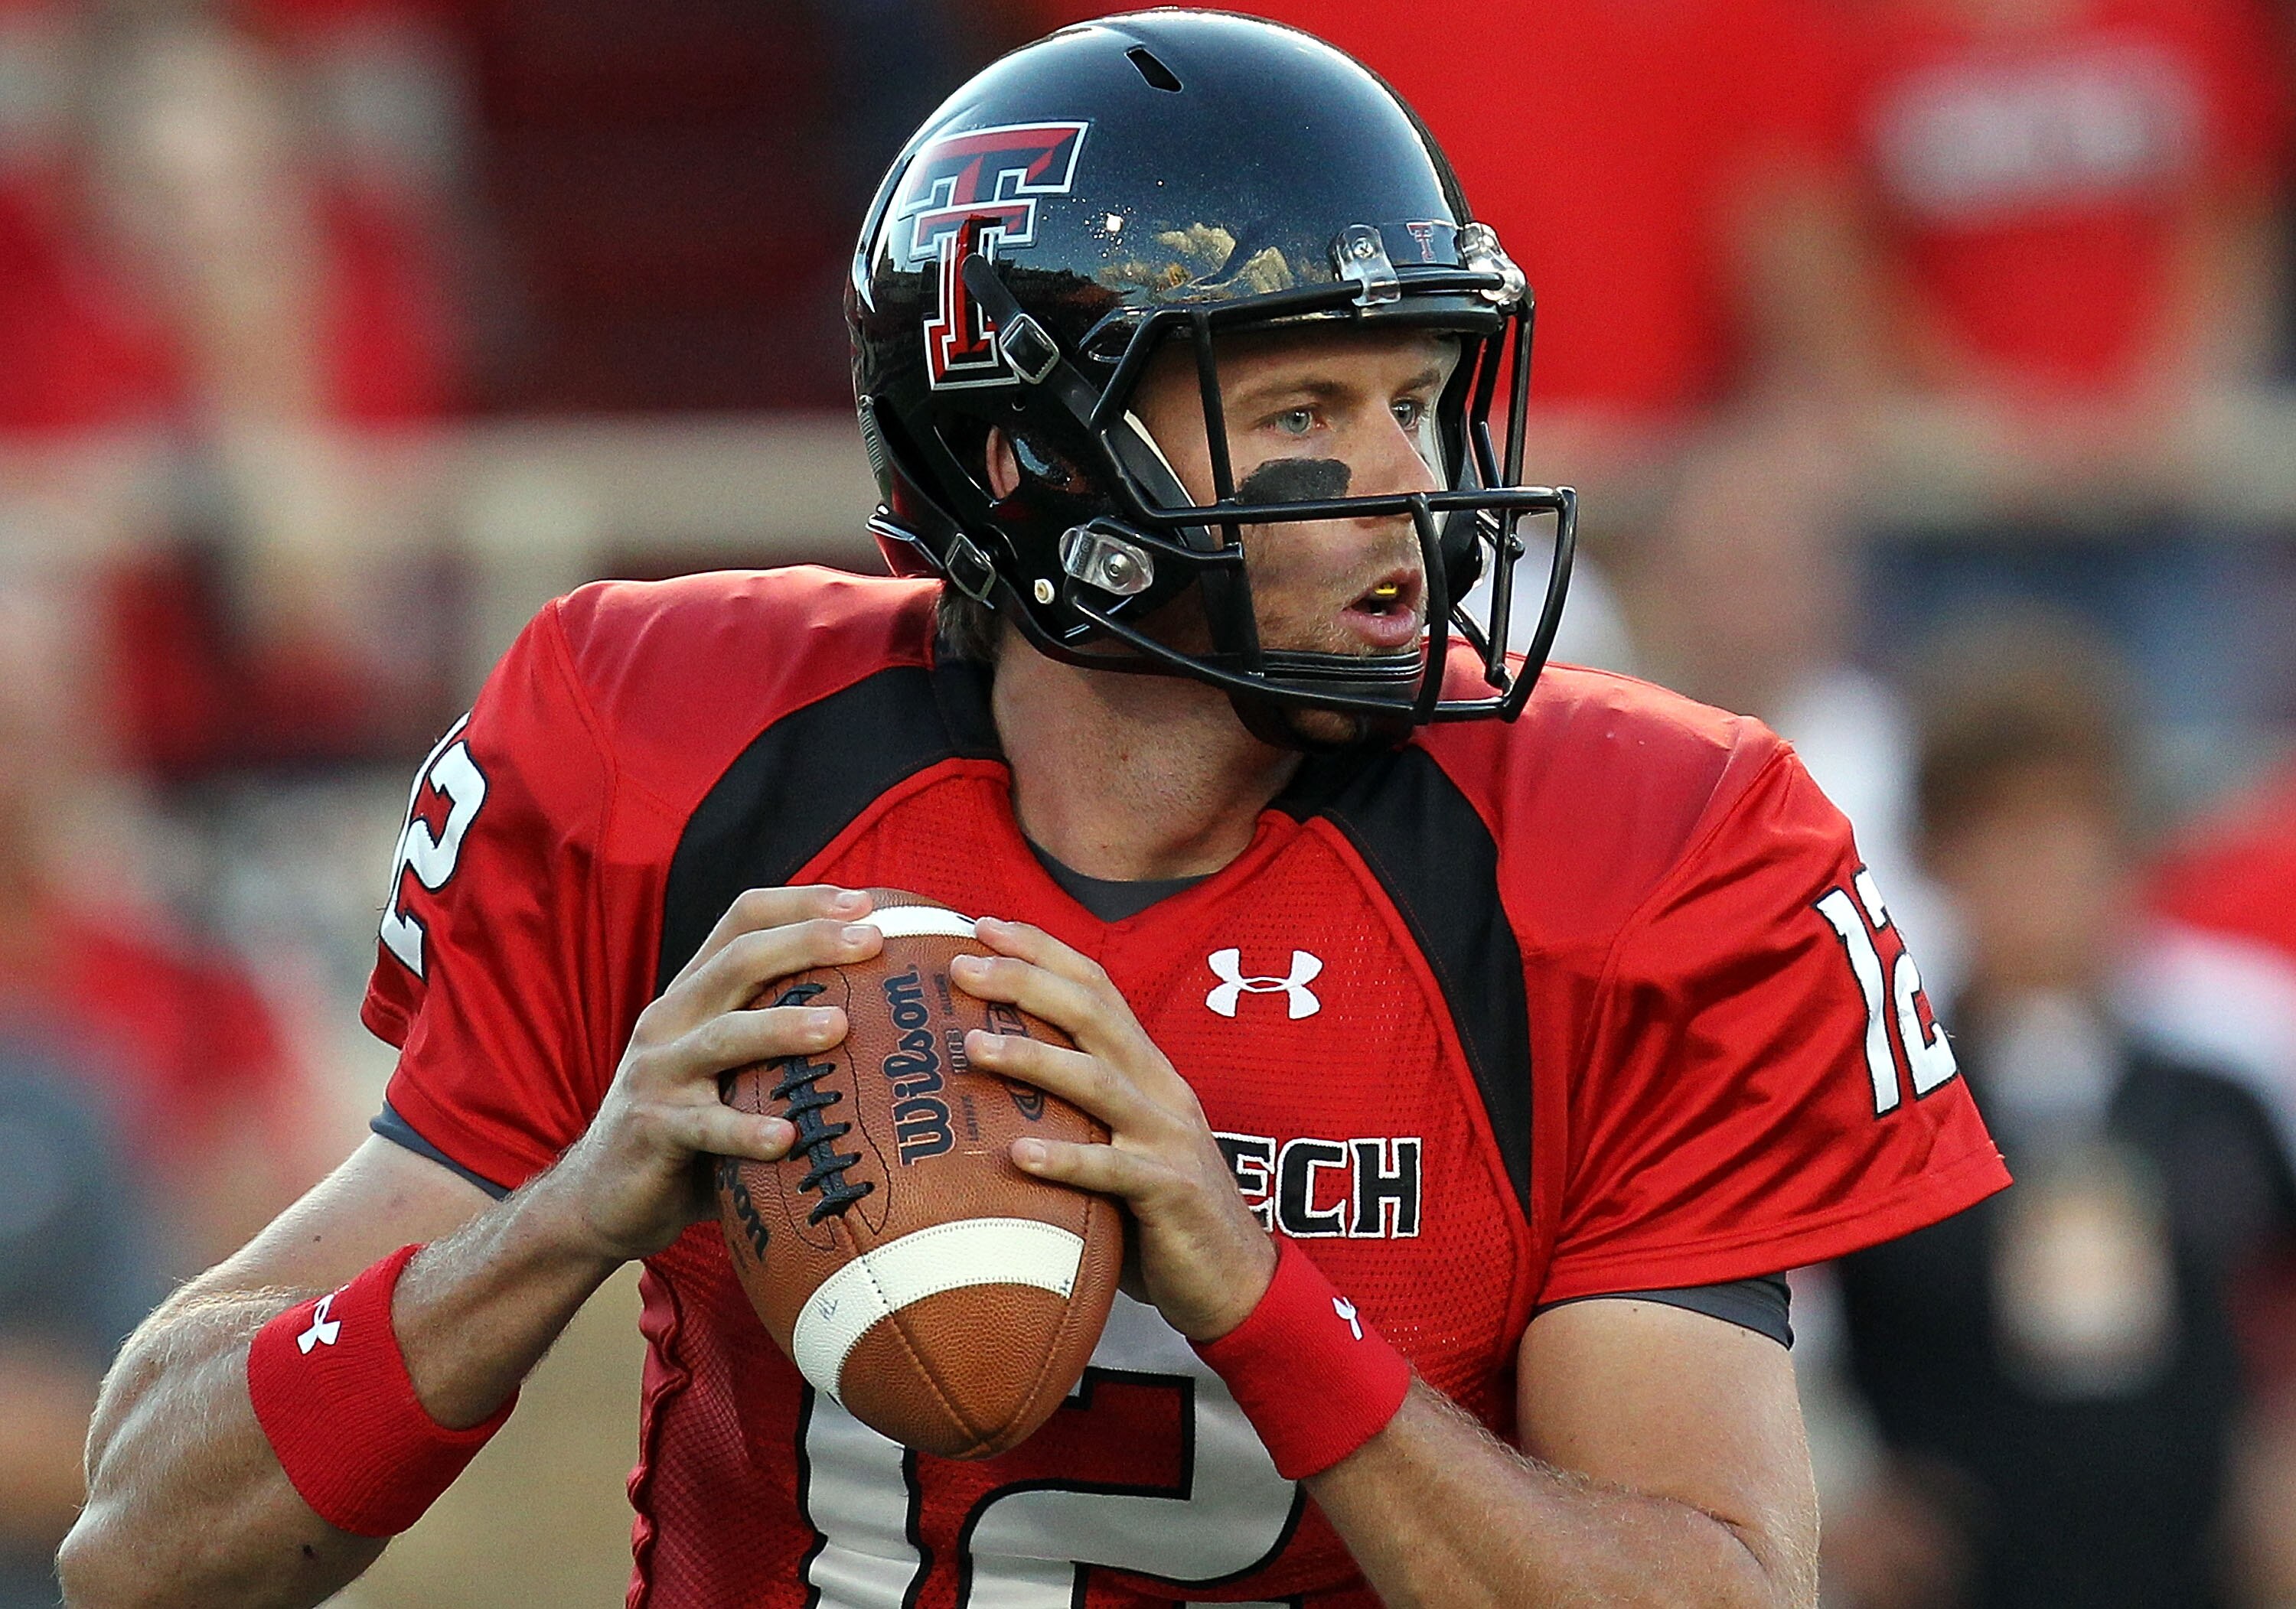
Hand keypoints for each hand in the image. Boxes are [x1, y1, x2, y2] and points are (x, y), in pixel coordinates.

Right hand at [545, 885, 885, 1262]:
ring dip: (784, 1027)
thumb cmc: (693, 1130)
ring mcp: (657, 1073)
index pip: (742, 921)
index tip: (865, 902)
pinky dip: (746, 1130)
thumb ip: (784, 1043)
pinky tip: (788, 1138)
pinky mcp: (651, 1129)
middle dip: (807, 941)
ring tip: (839, 1028)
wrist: (600, 1196)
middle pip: (740, 960)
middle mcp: (671, 1020)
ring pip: (725, 1036)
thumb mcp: (732, 1070)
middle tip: (871, 940)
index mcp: (694, 995)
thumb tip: (891, 1026)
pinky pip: (705, 1127)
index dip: (801, 903)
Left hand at [953, 917, 1276, 1341]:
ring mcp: (1167, 1139)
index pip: (1095, 988)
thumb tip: (981, 1084)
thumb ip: (1072, 1109)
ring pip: (1097, 1081)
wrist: (1237, 1278)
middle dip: (1025, 980)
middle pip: (1092, 1014)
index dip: (1041, 950)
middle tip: (960, 966)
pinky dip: (1065, 1160)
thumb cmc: (1158, 1209)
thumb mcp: (1119, 1141)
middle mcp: (1159, 1090)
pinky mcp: (1169, 1193)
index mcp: (1147, 1069)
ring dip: (1033, 1058)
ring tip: (973, 1045)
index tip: (981, 924)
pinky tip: (1018, 1155)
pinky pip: (1112, 1171)